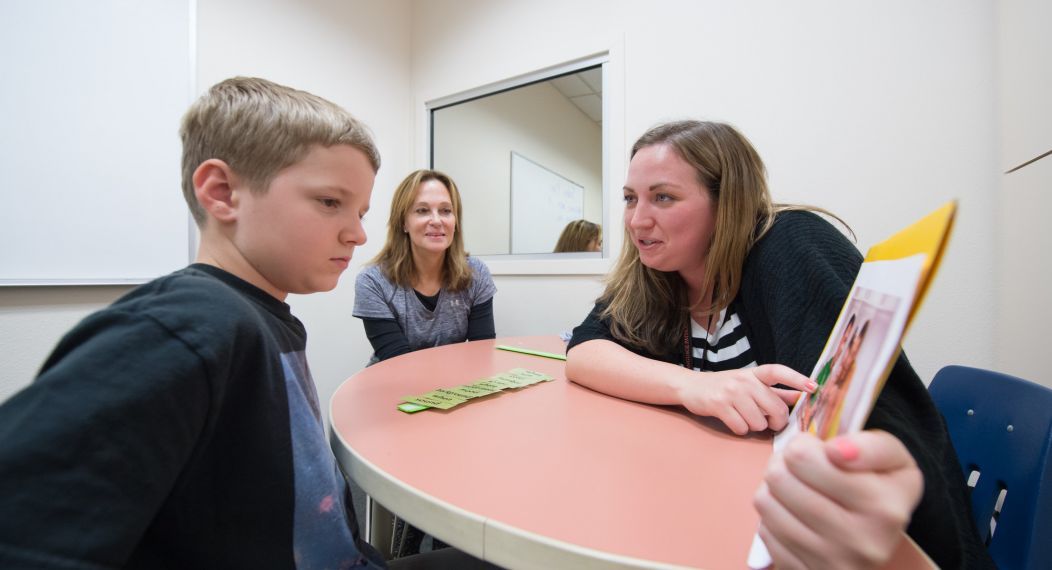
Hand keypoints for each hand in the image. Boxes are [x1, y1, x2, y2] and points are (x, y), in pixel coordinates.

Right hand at [677, 364, 813, 434]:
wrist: (691, 387)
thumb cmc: (724, 387)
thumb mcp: (748, 384)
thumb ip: (774, 392)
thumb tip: (800, 397)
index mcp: (754, 373)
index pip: (778, 372)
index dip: (797, 379)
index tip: (814, 387)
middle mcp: (744, 380)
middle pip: (775, 408)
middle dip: (776, 421)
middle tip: (770, 422)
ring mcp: (731, 392)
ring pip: (759, 422)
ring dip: (754, 426)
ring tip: (744, 418)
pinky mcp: (719, 405)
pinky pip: (741, 428)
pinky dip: (740, 430)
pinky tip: (733, 421)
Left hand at [753, 431, 923, 569]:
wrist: (877, 542)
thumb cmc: (882, 491)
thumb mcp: (895, 460)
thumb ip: (873, 446)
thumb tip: (836, 450)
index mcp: (883, 507)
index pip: (804, 458)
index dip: (804, 444)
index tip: (820, 451)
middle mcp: (857, 541)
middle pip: (778, 477)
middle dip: (784, 462)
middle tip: (800, 464)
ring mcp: (827, 562)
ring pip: (765, 501)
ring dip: (775, 487)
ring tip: (796, 484)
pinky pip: (764, 530)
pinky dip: (773, 515)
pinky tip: (794, 512)